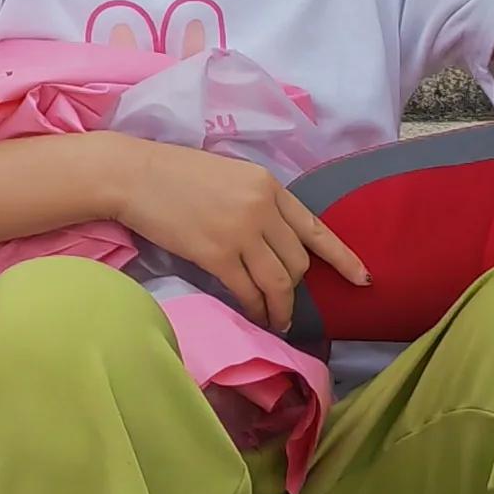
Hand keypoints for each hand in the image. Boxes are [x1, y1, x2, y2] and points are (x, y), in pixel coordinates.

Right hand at [105, 135, 366, 331]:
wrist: (130, 174)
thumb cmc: (173, 173)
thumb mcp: (229, 175)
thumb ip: (258, 202)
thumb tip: (276, 240)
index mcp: (267, 184)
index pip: (315, 228)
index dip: (342, 258)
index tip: (363, 280)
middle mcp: (261, 208)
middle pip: (297, 262)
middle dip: (294, 287)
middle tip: (283, 301)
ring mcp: (240, 231)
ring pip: (278, 282)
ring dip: (280, 308)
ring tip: (275, 320)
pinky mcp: (215, 253)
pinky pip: (247, 291)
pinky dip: (255, 308)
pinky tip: (253, 314)